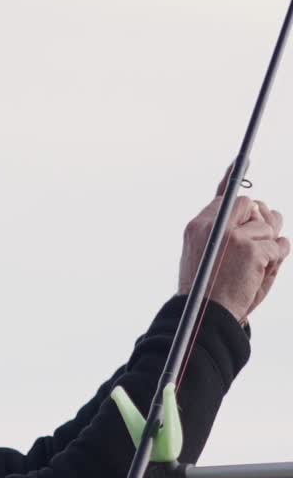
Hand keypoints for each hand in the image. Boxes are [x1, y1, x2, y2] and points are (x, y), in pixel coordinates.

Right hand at [178, 169, 289, 323]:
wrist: (207, 319)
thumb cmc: (208, 293)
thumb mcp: (205, 257)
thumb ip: (220, 228)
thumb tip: (245, 198)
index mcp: (198, 227)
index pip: (224, 195)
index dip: (235, 184)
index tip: (240, 158)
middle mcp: (214, 226)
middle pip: (250, 203)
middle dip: (257, 223)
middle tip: (253, 244)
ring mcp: (233, 236)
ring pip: (267, 225)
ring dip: (267, 246)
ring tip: (252, 267)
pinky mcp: (251, 249)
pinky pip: (278, 245)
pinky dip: (275, 261)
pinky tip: (259, 274)